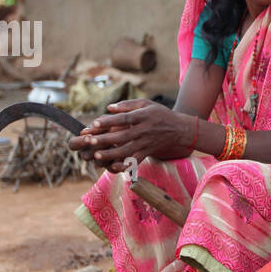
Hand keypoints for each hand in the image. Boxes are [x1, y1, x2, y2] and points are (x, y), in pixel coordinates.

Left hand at [73, 100, 194, 172]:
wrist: (180, 129)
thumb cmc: (160, 114)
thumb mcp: (146, 104)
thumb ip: (127, 105)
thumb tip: (108, 108)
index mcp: (143, 116)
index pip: (124, 118)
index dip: (110, 121)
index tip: (95, 123)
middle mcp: (144, 131)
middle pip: (122, 136)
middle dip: (106, 139)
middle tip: (90, 141)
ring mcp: (146, 143)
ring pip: (127, 150)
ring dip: (111, 154)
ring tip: (97, 156)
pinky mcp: (148, 152)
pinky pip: (136, 160)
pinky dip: (126, 165)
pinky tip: (114, 167)